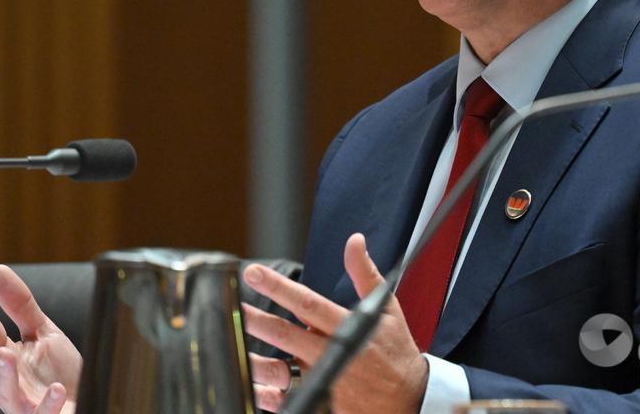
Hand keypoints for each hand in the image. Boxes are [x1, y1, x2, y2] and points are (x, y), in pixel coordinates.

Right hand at [0, 265, 82, 413]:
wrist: (89, 399)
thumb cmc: (60, 370)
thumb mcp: (43, 332)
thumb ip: (20, 306)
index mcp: (5, 357)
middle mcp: (8, 381)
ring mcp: (24, 401)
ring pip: (6, 391)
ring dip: (4, 374)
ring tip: (6, 353)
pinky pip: (42, 413)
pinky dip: (48, 404)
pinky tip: (57, 389)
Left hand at [242, 233, 428, 413]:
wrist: (409, 400)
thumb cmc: (395, 352)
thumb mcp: (387, 309)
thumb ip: (365, 274)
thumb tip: (354, 241)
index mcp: (347, 328)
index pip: (307, 303)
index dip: (278, 287)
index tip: (254, 273)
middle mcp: (332, 355)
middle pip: (285, 335)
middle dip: (255, 319)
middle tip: (230, 307)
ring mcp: (324, 382)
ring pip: (279, 371)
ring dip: (253, 360)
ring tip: (230, 348)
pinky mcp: (321, 404)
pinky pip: (287, 400)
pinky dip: (267, 394)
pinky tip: (251, 384)